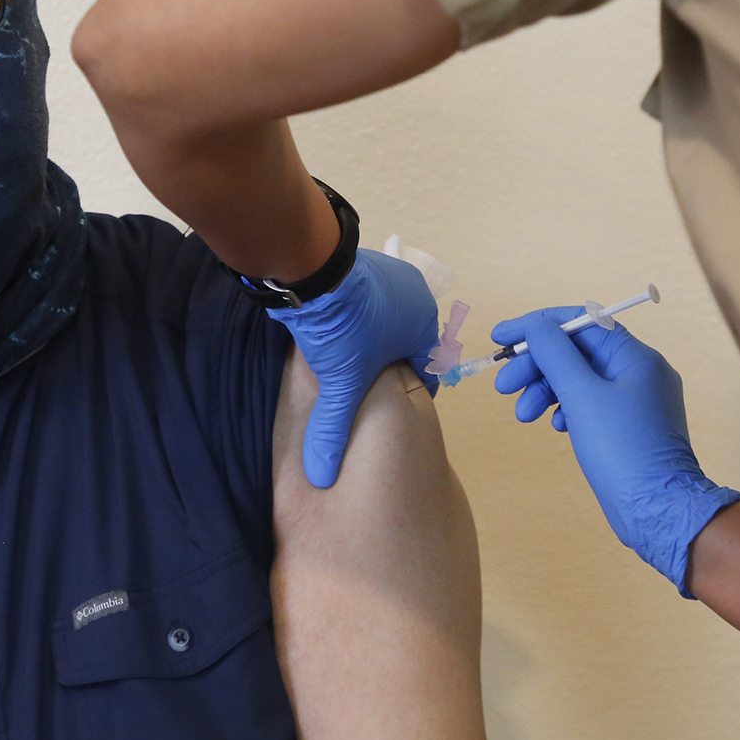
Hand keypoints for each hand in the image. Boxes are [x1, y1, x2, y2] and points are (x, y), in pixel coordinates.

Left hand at [270, 249, 440, 487]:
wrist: (312, 266)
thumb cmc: (343, 327)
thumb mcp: (341, 383)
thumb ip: (334, 428)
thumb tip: (323, 476)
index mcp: (424, 324)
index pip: (426, 368)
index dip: (406, 390)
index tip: (386, 404)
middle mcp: (417, 296)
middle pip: (405, 342)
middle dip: (387, 364)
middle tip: (362, 383)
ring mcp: (392, 274)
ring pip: (386, 318)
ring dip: (370, 336)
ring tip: (345, 356)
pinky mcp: (365, 263)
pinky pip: (368, 298)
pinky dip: (356, 313)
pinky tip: (335, 327)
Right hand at [493, 307, 739, 594]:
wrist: (657, 511)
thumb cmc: (622, 449)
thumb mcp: (582, 395)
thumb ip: (556, 355)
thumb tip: (537, 326)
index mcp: (635, 357)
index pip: (580, 322)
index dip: (537, 326)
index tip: (501, 338)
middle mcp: (639, 373)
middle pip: (577, 353)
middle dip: (537, 365)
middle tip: (503, 386)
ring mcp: (635, 402)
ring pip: (580, 381)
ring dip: (545, 390)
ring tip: (523, 415)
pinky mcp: (628, 429)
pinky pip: (590, 405)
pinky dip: (566, 410)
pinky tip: (555, 427)